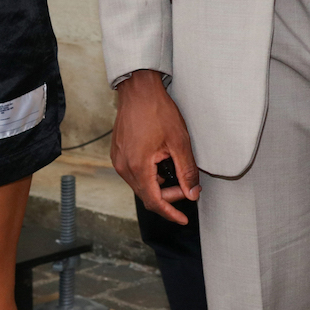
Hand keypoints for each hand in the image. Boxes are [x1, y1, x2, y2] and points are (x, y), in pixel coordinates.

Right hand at [112, 70, 198, 223]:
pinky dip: (149, 176)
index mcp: (138, 167)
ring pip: (140, 185)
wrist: (139, 91)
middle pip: (147, 195)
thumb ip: (187, 171)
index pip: (154, 202)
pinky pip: (134, 174)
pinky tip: (162, 165)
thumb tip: (192, 194)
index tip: (183, 219)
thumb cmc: (158, 112)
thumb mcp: (179, 142)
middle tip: (188, 187)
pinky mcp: (118, 154)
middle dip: (168, 197)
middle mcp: (123, 167)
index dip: (170, 213)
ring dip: (159, 186)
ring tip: (176, 173)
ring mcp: (118, 160)